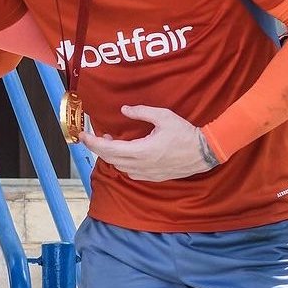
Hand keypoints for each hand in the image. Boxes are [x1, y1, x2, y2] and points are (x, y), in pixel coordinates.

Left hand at [79, 105, 217, 180]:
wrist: (205, 153)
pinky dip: (121, 163)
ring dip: (110, 155)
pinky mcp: (152, 177)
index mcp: (141, 151)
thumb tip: (124, 109)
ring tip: (110, 141)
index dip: (92, 143)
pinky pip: (130, 172)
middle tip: (93, 136)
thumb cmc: (185, 133)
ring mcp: (146, 173)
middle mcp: (141, 165)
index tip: (82, 136)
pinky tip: (124, 153)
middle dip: (98, 148)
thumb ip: (141, 112)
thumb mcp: (163, 116)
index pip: (108, 149)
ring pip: (119, 167)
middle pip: (110, 159)